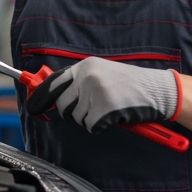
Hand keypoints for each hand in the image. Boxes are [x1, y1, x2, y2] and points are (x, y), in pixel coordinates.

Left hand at [25, 57, 180, 133]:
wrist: (159, 90)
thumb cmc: (132, 86)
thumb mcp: (103, 74)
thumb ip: (80, 82)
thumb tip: (54, 96)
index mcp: (85, 65)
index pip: (53, 82)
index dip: (40, 97)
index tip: (32, 108)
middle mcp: (87, 76)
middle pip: (62, 105)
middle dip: (73, 113)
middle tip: (94, 110)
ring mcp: (95, 92)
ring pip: (77, 118)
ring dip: (91, 119)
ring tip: (110, 108)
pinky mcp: (104, 108)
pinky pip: (92, 126)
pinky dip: (102, 126)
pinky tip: (117, 116)